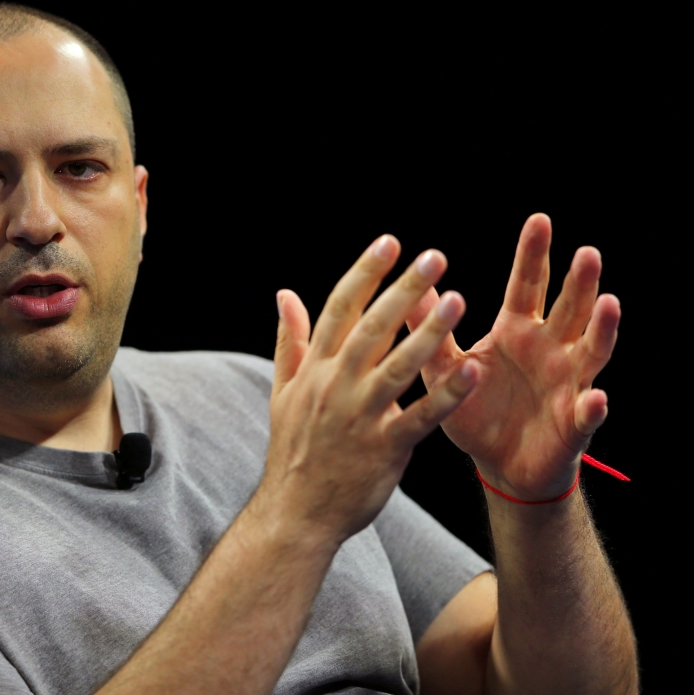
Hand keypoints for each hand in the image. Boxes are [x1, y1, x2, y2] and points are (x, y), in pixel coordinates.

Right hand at [260, 236, 479, 542]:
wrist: (296, 511)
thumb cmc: (294, 450)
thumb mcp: (283, 391)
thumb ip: (290, 340)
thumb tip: (284, 294)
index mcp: (314, 369)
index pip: (340, 309)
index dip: (365, 273)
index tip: (389, 243)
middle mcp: (336, 386)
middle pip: (372, 328)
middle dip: (403, 290)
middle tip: (434, 257)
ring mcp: (360, 416)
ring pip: (397, 366)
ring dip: (428, 332)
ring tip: (458, 300)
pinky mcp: (384, 447)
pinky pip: (421, 416)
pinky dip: (446, 394)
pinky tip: (472, 370)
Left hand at [406, 214, 620, 500]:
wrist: (497, 464)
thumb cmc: (476, 411)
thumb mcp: (446, 368)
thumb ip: (431, 330)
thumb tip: (409, 286)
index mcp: (517, 331)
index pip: (527, 286)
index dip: (533, 255)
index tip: (539, 220)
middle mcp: (550, 349)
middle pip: (569, 308)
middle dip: (579, 281)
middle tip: (586, 251)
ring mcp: (569, 383)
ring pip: (591, 350)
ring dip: (602, 328)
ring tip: (609, 303)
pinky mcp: (574, 423)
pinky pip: (586, 414)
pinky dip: (592, 407)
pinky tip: (595, 399)